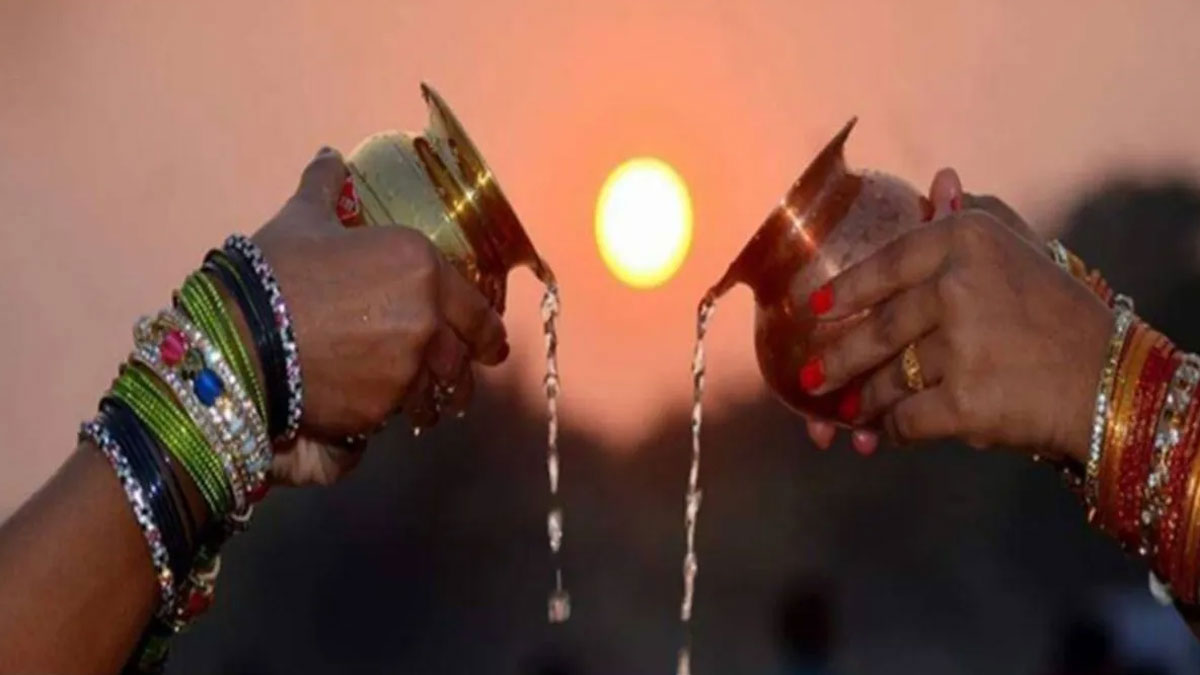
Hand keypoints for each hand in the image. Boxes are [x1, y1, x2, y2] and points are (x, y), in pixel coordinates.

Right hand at [251, 148, 508, 485]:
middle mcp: (426, 318)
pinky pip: (399, 413)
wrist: (236, 334)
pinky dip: (394, 411)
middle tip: (463, 380)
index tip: (489, 342)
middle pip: (466, 356)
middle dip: (467, 368)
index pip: (477, 309)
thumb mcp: (302, 219)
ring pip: (439, 391)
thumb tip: (329, 157)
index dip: (487, 330)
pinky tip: (378, 407)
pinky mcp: (380, 410)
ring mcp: (407, 369)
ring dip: (436, 396)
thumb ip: (325, 188)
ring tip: (426, 402)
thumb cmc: (272, 270)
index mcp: (420, 265)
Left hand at [802, 185, 1111, 461]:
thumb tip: (940, 179)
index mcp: (967, 239)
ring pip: (888, 378)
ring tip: (850, 410)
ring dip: (865, 399)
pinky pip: (907, 419)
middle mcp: (960, 285)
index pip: (887, 262)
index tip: (815, 308)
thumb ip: (975, 215)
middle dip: (841, 358)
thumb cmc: (1058, 314)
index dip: (847, 289)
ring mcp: (962, 344)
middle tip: (814, 375)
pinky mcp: (965, 400)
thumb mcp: (1023, 249)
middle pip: (880, 327)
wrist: (1110, 384)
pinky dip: (894, 431)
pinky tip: (888, 434)